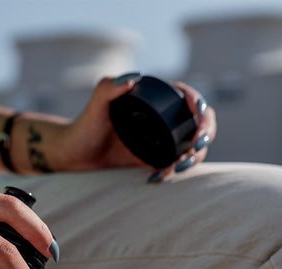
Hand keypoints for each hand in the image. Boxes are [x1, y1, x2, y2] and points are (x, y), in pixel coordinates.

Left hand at [51, 74, 216, 178]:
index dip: (201, 105)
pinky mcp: (155, 160)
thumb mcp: (95, 105)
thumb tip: (133, 78)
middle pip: (200, 124)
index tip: (199, 114)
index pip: (189, 98)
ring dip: (193, 158)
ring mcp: (162, 140)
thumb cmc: (84, 125)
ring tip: (176, 168)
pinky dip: (171, 172)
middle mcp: (164, 119)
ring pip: (192, 148)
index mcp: (157, 100)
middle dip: (206, 135)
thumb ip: (108, 87)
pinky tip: (154, 177)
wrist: (75, 154)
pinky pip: (174, 165)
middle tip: (196, 147)